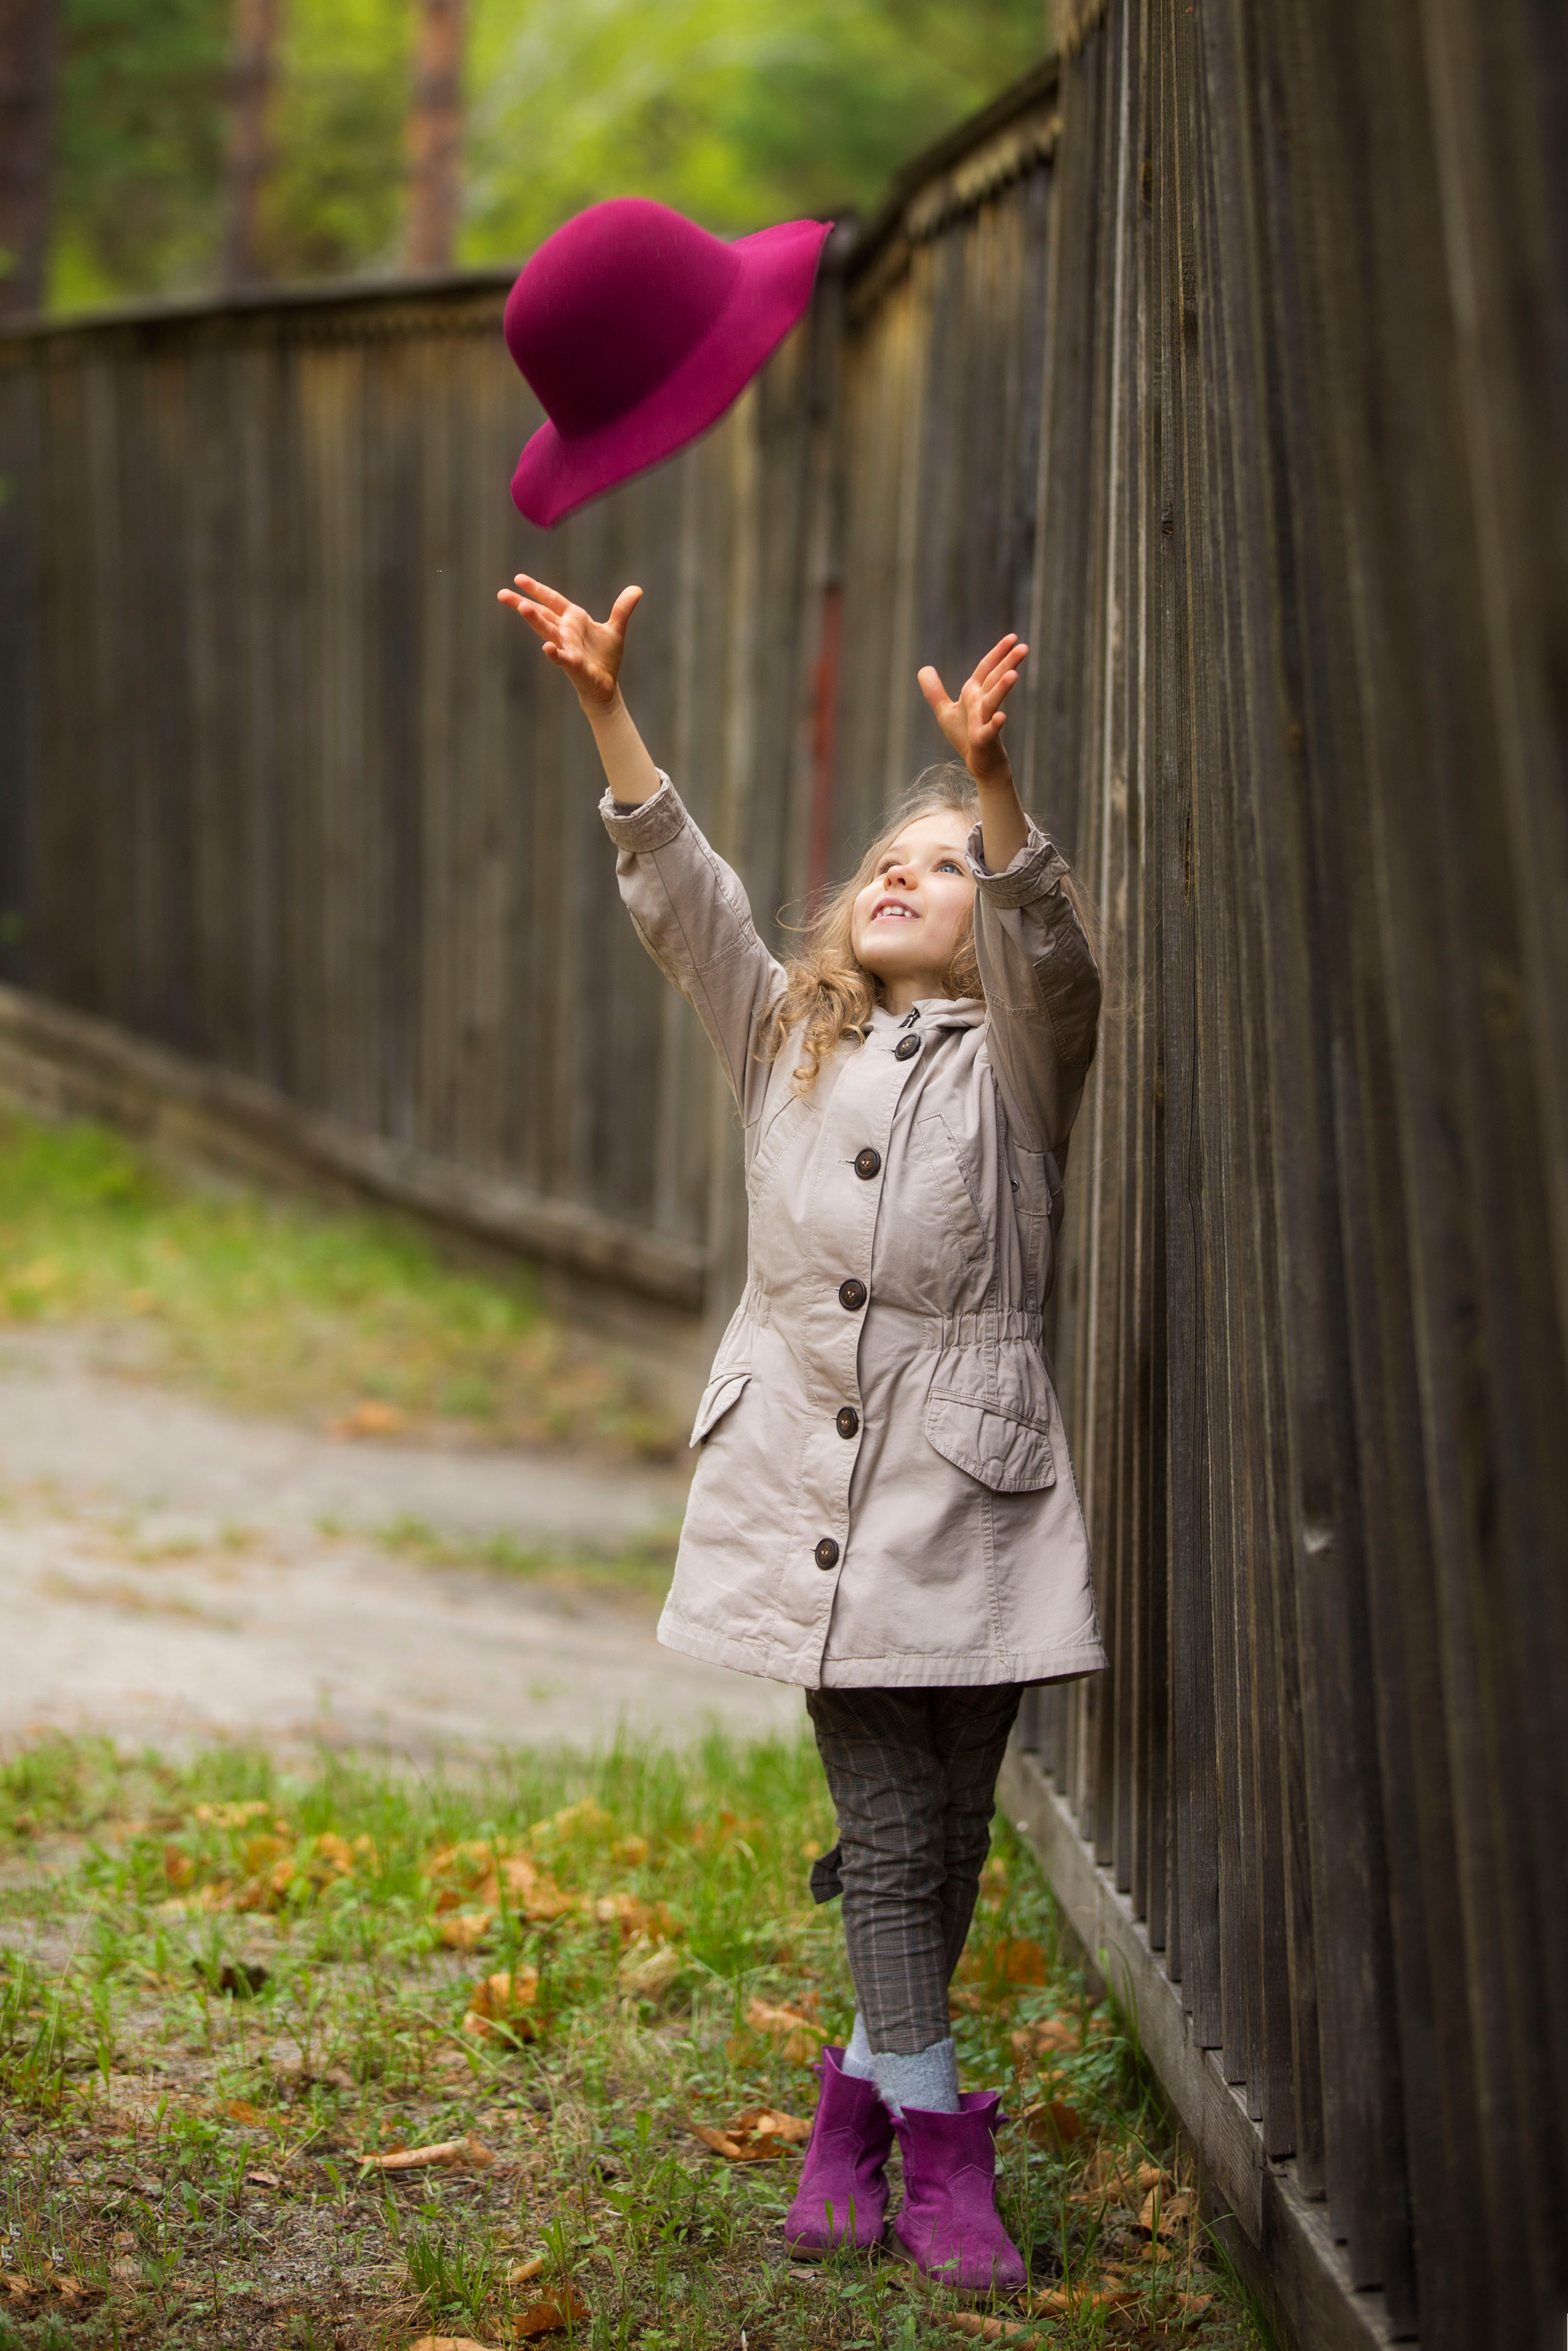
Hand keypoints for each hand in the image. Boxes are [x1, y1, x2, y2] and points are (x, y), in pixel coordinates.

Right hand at [497, 574, 642, 708]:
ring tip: (522, 607)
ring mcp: (567, 648)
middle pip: (541, 614)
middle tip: (501, 593)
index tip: (518, 579)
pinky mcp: (574, 665)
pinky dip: (555, 653)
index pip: (552, 600)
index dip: (536, 589)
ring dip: (535, 620)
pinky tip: (547, 648)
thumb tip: (637, 589)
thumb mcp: (616, 629)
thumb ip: (622, 609)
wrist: (607, 685)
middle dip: (522, 603)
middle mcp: (565, 632)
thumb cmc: (605, 657)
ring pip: (548, 631)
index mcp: (573, 619)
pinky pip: (562, 658)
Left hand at [917, 633, 1028, 783]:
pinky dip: (994, 724)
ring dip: (1002, 689)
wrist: (978, 762)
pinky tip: (1001, 717)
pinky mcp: (982, 740)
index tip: (1013, 638)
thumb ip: (934, 690)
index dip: (998, 652)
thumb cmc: (965, 736)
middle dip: (1008, 663)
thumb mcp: (945, 711)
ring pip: (993, 702)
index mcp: (974, 693)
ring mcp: (984, 721)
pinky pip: (989, 731)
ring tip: (1013, 675)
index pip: (987, 668)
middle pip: (994, 680)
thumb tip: (923, 668)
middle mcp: (981, 704)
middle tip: (1024, 648)